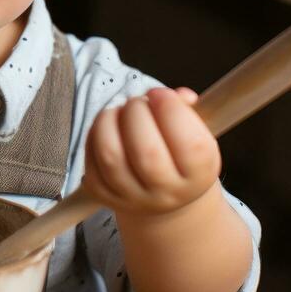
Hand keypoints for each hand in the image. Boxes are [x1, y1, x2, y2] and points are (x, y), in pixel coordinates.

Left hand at [83, 87, 220, 217]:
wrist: (161, 195)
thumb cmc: (179, 153)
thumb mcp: (195, 133)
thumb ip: (187, 110)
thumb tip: (180, 96)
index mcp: (199, 176)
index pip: (191, 145)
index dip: (172, 110)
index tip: (159, 93)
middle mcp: (167, 193)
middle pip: (146, 151)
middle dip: (136, 112)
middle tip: (137, 102)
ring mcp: (132, 198)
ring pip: (111, 156)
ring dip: (109, 120)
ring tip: (119, 111)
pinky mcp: (103, 196)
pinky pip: (91, 163)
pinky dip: (94, 135)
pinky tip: (106, 127)